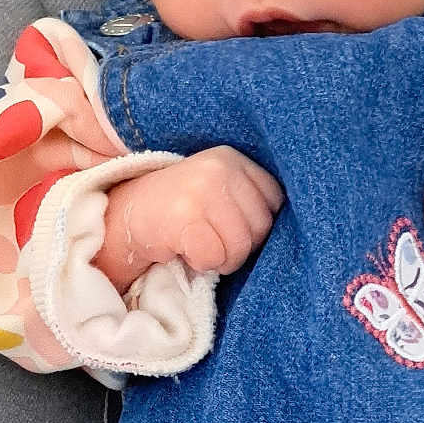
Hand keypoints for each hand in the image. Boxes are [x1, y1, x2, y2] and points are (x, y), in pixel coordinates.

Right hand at [99, 147, 283, 286]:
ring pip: (239, 247)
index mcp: (233, 159)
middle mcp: (219, 168)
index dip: (256, 225)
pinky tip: (184, 249)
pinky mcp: (184, 216)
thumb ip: (250, 200)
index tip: (229, 225)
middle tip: (210, 238)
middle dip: (239, 247)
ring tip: (198, 243)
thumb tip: (297, 234)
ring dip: (220, 259)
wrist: (125, 215)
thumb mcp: (218, 191)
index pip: (274, 202)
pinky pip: (213, 258)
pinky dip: (200, 264)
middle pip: (260, 229)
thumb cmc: (181, 211)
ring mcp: (201, 190)